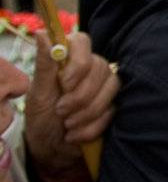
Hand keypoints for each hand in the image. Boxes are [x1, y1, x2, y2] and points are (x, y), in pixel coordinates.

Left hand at [25, 31, 117, 175]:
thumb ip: (45, 64)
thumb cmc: (41, 119)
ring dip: (86, 112)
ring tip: (68, 125)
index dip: (79, 61)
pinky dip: (92, 127)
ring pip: (110, 89)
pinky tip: (76, 134)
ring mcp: (105, 86)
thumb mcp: (38, 93)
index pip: (83, 41)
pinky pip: (112, 111)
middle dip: (80, 95)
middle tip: (61, 111)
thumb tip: (42, 32)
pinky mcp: (115, 105)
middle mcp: (90, 69)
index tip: (65, 83)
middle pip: (100, 67)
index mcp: (69, 60)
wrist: (52, 149)